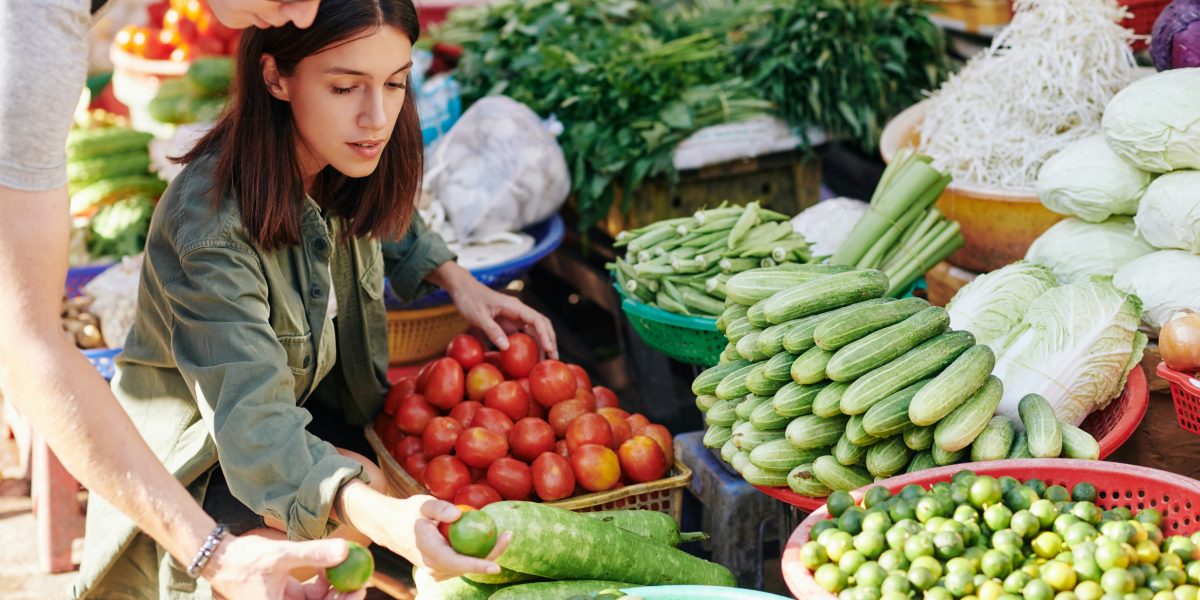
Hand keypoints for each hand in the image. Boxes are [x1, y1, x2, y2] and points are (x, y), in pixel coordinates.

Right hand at [206, 536, 366, 599]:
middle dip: (342, 595)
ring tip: (343, 564)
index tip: (360, 588)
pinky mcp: (284, 594)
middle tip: (361, 578)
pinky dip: (320, 579)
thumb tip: (344, 549)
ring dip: (332, 586)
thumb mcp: (282, 555)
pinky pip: (309, 592)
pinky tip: (325, 564)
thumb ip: (313, 553)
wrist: (218, 558)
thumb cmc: (244, 560)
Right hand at [369, 495, 510, 580]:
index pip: (456, 563)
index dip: (477, 566)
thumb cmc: (409, 512)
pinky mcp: (440, 569)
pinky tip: (489, 538)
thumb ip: (439, 507)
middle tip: (509, 535)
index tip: (496, 567)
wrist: (391, 527)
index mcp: (428, 551)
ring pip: (467, 567)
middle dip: (492, 555)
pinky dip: (476, 554)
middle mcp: (432, 567)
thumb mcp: (422, 503)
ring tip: (505, 535)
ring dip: (487, 555)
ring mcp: (435, 571)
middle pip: (467, 567)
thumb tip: (459, 514)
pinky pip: (462, 564)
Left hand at [432, 262, 557, 357]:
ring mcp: (516, 317)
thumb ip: (492, 330)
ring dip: (543, 344)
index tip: (549, 349)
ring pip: (536, 330)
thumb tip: (507, 347)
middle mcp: (520, 311)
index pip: (537, 320)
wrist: (463, 289)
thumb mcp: (478, 316)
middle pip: (542, 325)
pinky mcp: (511, 323)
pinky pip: (526, 334)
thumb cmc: (469, 299)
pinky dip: (532, 345)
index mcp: (515, 306)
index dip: (545, 334)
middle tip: (554, 359)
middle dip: (550, 341)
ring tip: (547, 361)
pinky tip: (532, 357)